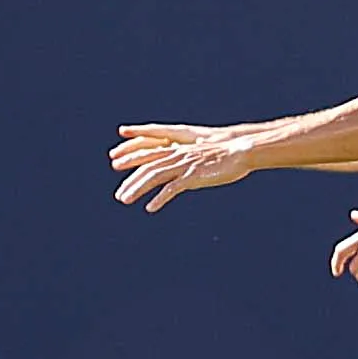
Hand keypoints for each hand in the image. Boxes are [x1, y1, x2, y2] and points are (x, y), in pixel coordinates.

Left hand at [111, 129, 253, 211]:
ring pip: (154, 176)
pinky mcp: (193, 176)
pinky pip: (172, 188)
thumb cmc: (226, 157)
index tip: (117, 167)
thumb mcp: (203, 160)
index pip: (149, 155)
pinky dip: (159, 198)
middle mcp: (178, 156)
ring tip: (125, 200)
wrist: (240, 152)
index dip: (132, 160)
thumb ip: (191, 166)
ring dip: (137, 189)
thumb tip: (185, 175)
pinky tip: (150, 208)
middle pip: (147, 168)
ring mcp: (184, 165)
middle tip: (120, 196)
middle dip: (131, 182)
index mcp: (179, 151)